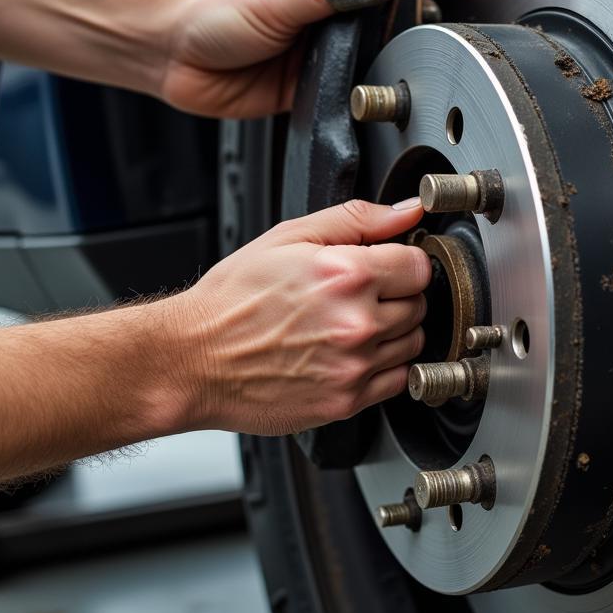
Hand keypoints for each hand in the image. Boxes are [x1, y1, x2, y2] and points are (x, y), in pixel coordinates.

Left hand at [158, 0, 437, 118]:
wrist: (169, 57)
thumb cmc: (209, 15)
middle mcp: (324, 20)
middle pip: (380, 26)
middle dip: (400, 31)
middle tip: (417, 37)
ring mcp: (317, 58)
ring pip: (366, 65)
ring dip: (377, 69)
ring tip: (393, 71)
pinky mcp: (307, 93)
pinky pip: (342, 99)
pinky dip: (354, 102)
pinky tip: (362, 100)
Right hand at [176, 198, 429, 436]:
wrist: (193, 360)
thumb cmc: (233, 300)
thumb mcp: (289, 237)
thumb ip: (358, 219)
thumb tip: (409, 211)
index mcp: (346, 275)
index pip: (419, 265)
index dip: (402, 261)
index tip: (386, 265)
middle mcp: (357, 323)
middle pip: (419, 304)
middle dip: (396, 295)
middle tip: (356, 295)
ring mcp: (354, 366)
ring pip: (414, 342)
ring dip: (393, 331)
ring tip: (350, 324)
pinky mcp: (347, 400)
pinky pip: (399, 380)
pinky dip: (385, 366)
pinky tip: (352, 353)